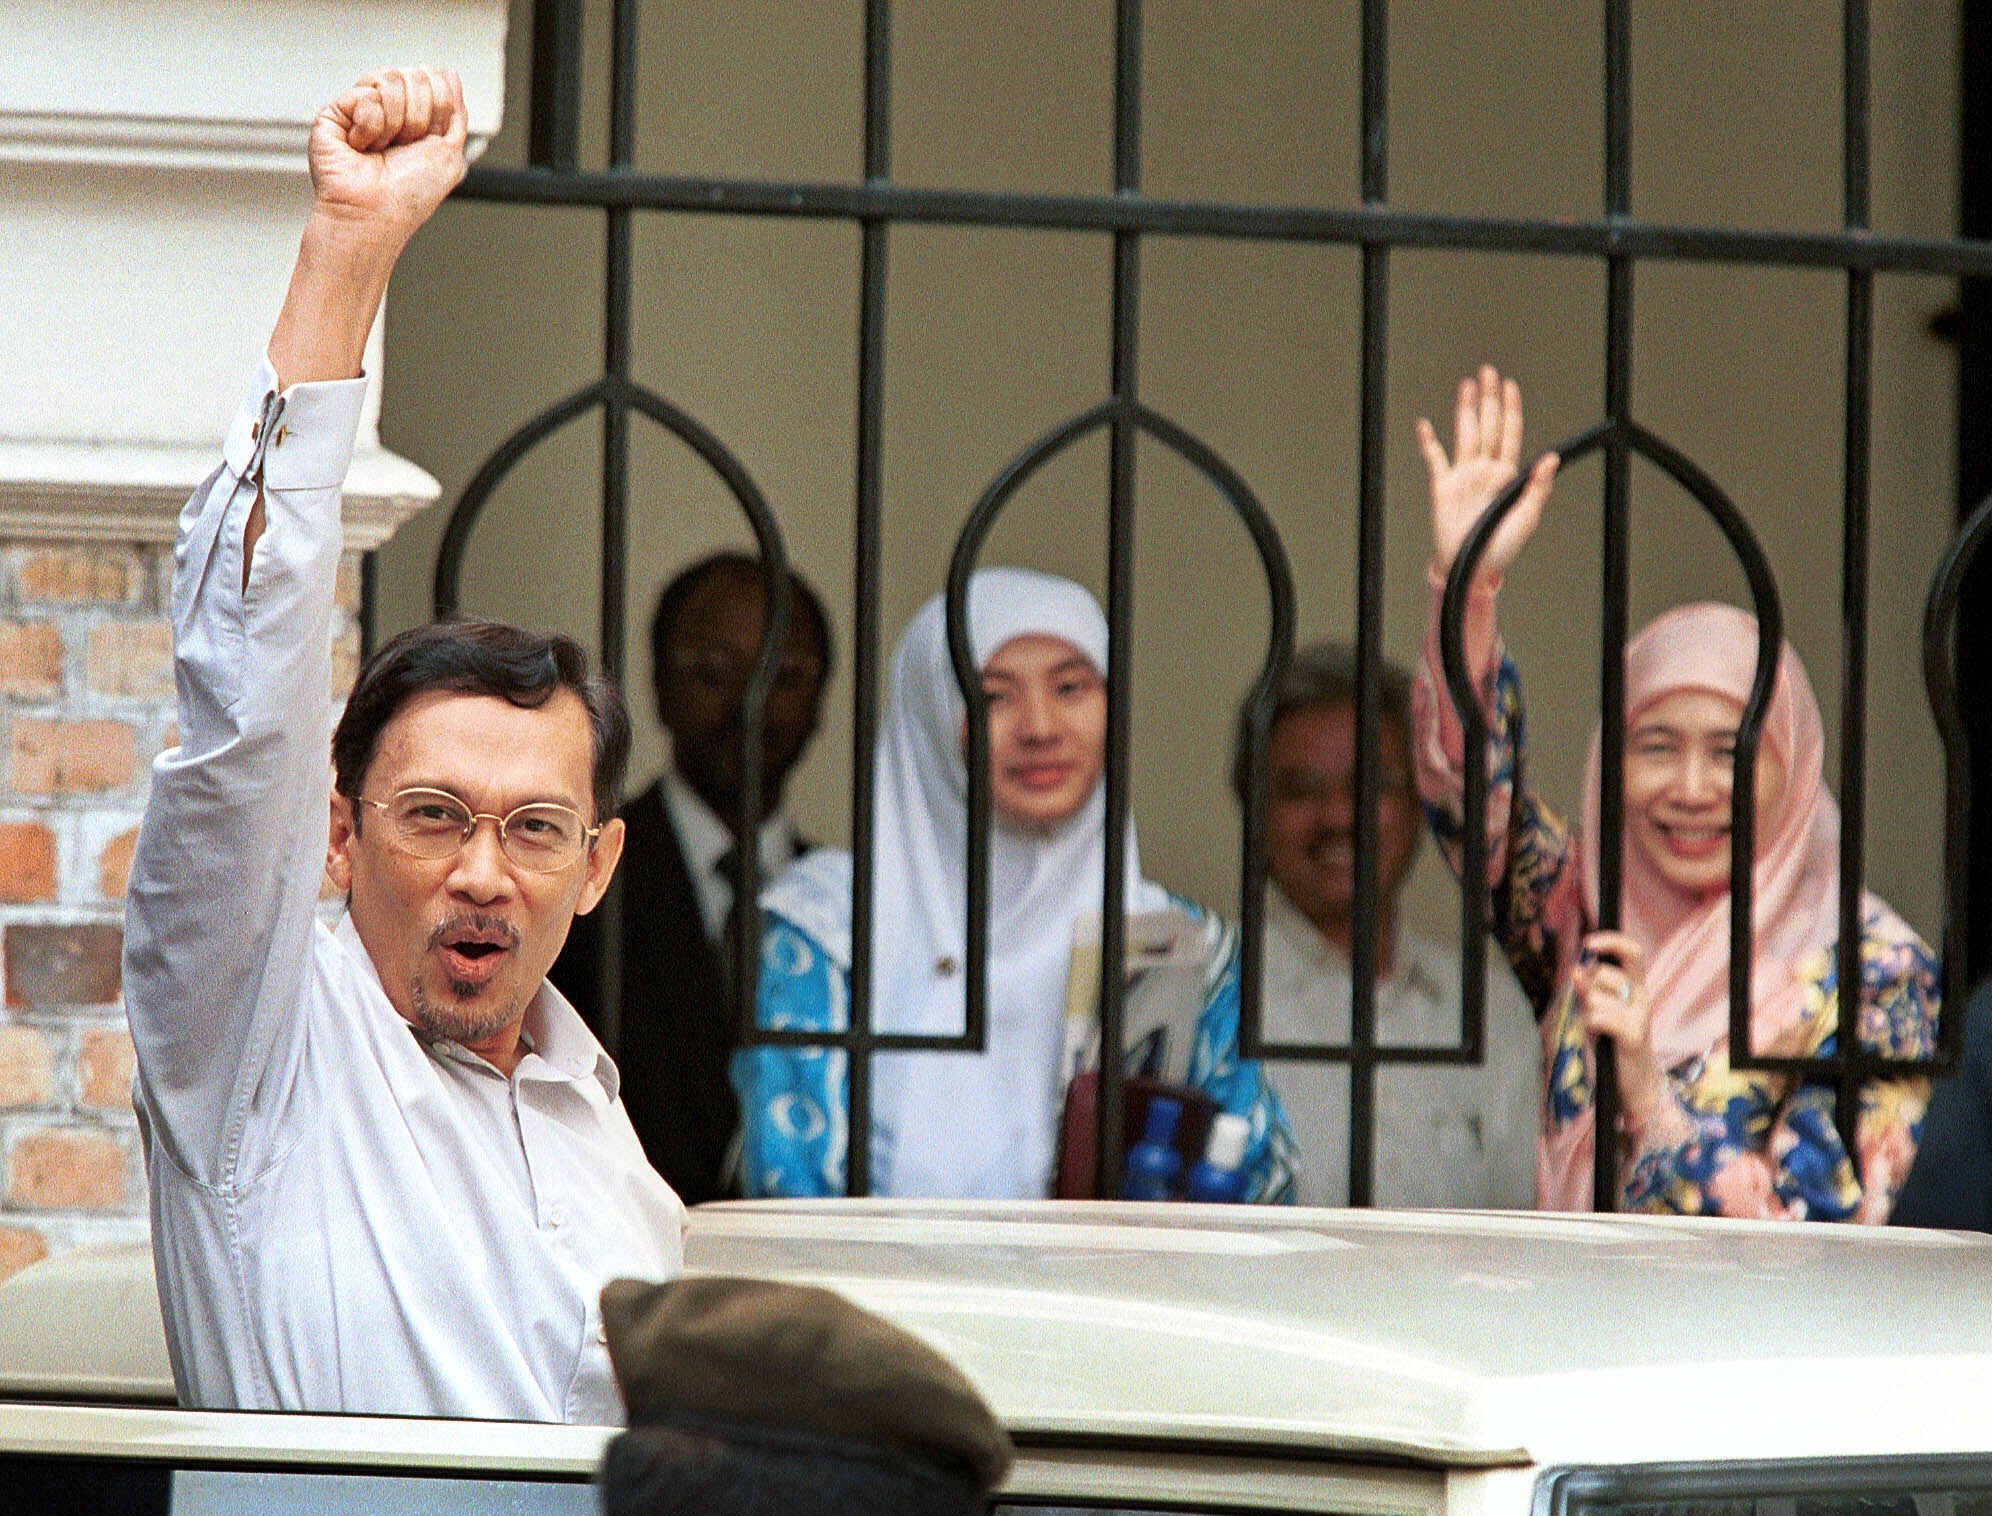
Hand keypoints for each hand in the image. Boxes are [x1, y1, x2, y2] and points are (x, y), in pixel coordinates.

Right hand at [307, 66, 466, 246]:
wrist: (377, 213)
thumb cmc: (410, 194)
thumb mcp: (450, 152)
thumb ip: (455, 110)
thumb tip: (450, 73)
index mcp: (416, 118)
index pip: (433, 81)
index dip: (438, 108)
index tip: (428, 140)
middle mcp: (389, 110)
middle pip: (414, 76)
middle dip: (418, 117)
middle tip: (403, 146)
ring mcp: (361, 108)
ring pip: (390, 79)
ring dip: (395, 123)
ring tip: (381, 148)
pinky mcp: (336, 111)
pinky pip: (366, 95)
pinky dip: (371, 126)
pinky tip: (361, 146)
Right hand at [1415, 364, 1558, 586]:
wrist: (1471, 568)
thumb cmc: (1501, 548)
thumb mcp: (1528, 518)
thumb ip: (1538, 488)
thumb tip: (1551, 459)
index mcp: (1507, 475)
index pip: (1510, 433)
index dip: (1511, 408)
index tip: (1510, 386)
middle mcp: (1485, 470)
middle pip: (1488, 425)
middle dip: (1488, 398)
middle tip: (1488, 372)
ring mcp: (1463, 476)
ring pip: (1464, 434)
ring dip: (1465, 409)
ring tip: (1466, 386)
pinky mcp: (1442, 487)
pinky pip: (1434, 459)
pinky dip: (1427, 441)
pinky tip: (1424, 425)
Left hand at [1572, 930, 1666, 1125]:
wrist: (1632, 1079)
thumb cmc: (1611, 1041)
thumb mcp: (1596, 1010)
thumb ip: (1588, 990)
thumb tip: (1576, 969)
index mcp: (1636, 986)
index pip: (1632, 952)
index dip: (1611, 941)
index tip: (1588, 942)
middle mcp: (1642, 996)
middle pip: (1603, 973)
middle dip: (1588, 989)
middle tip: (1594, 1010)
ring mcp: (1641, 1016)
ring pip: (1596, 998)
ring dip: (1588, 1012)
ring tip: (1599, 1028)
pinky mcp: (1634, 1036)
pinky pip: (1599, 1018)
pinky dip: (1591, 1024)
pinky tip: (1596, 1034)